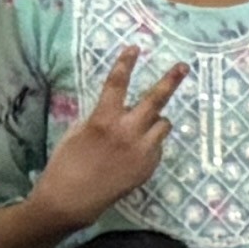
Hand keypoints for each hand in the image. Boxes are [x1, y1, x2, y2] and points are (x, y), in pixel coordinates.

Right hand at [36, 46, 185, 228]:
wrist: (71, 199)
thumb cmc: (66, 163)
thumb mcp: (77, 132)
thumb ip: (100, 118)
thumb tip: (115, 110)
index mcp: (104, 120)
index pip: (117, 84)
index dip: (125, 63)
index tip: (135, 47)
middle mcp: (127, 132)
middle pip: (156, 100)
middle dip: (170, 81)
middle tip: (182, 67)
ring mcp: (142, 151)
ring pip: (163, 124)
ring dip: (155, 120)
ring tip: (143, 126)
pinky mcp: (149, 167)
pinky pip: (157, 146)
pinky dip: (149, 144)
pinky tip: (132, 154)